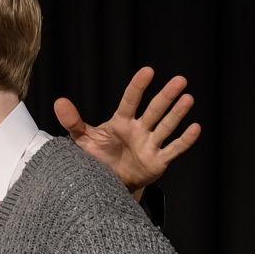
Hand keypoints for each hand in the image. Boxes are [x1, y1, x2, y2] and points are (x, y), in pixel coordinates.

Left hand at [54, 66, 200, 197]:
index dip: (138, 87)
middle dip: (166, 96)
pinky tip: (195, 128)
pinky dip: (184, 141)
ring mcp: (150, 144)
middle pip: (154, 110)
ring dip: (177, 114)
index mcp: (121, 122)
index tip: (147, 71)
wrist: (107, 182)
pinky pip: (173, 149)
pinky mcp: (158, 161)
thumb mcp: (82, 139)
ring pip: (166, 126)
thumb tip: (59, 102)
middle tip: (180, 81)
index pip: (130, 101)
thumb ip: (73, 121)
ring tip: (188, 99)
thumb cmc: (97, 157)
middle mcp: (139, 129)